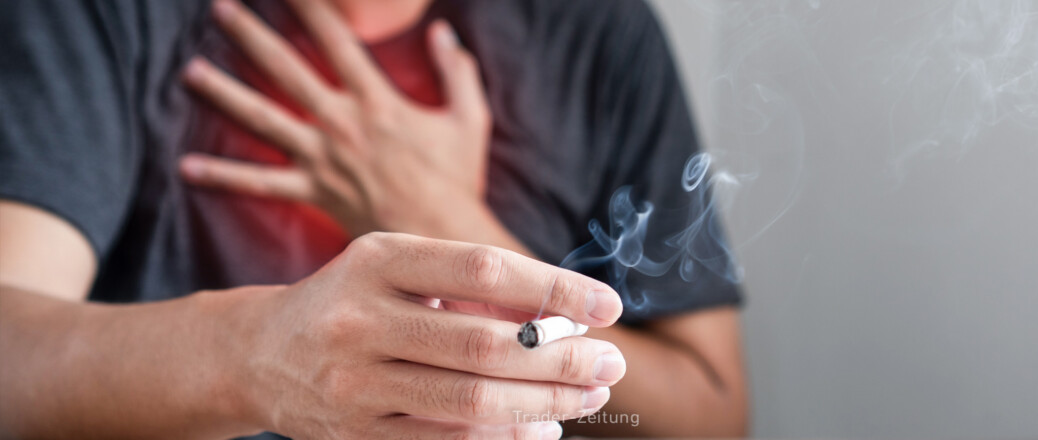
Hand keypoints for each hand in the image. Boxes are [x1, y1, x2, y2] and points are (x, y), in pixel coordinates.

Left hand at [180, 0, 490, 237]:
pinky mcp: (313, 192)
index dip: (313, 8)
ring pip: (263, 118)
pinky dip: (223, 175)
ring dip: (224, 93)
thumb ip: (458, 70)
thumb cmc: (457, 180)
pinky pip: (260, 184)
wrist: (441, 238)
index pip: (338, 41)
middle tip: (221, 9)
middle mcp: (341, 122)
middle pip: (287, 69)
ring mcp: (322, 158)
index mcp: (377, 100)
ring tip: (190, 71)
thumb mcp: (469, 119)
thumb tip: (445, 32)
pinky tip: (187, 165)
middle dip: (252, 35)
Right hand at [231, 233, 625, 438]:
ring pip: (471, 401)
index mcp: (377, 259)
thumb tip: (565, 316)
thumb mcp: (398, 268)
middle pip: (485, 345)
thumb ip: (469, 283)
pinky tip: (542, 427)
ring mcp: (353, 384)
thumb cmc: (354, 299)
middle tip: (610, 362)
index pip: (484, 269)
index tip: (608, 305)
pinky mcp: (354, 435)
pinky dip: (504, 436)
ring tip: (589, 394)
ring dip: (545, 402)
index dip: (555, 289)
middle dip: (562, 357)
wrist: (259, 352)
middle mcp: (359, 320)